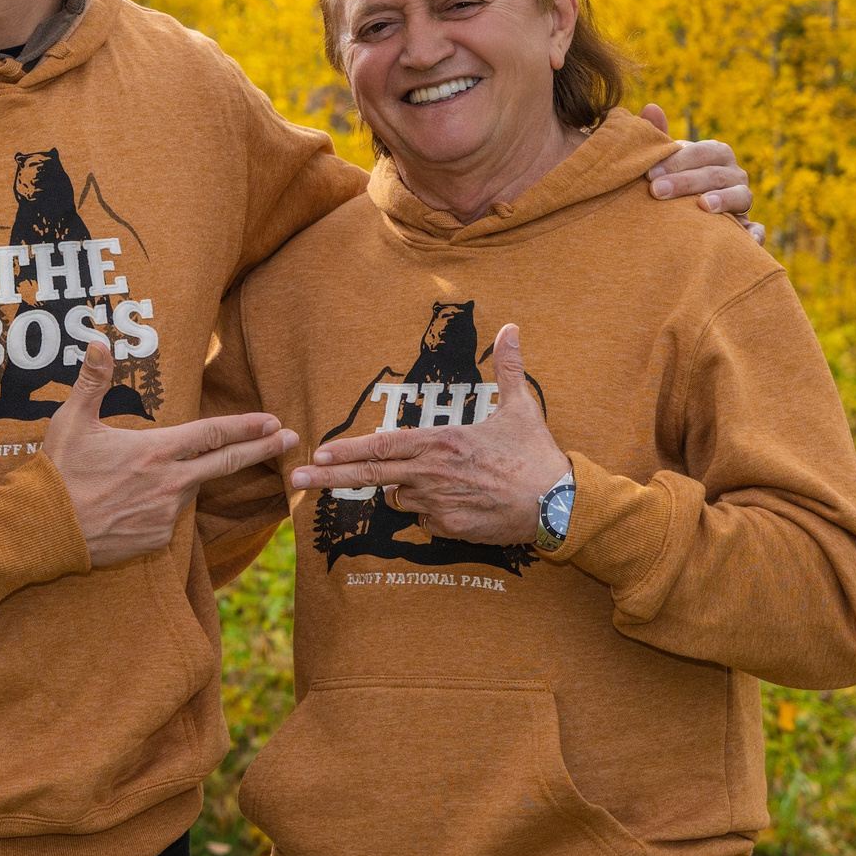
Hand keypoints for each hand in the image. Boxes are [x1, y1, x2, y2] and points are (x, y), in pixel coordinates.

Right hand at [46, 336, 297, 567]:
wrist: (42, 530)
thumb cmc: (57, 473)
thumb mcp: (72, 420)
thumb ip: (93, 381)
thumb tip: (98, 341)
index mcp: (155, 451)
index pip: (213, 434)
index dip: (246, 426)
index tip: (274, 421)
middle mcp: (169, 484)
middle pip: (225, 463)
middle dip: (262, 450)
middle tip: (290, 439)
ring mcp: (164, 515)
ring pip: (189, 491)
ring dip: (185, 481)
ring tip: (144, 478)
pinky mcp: (155, 540)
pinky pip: (168, 519)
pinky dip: (161, 507)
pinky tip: (132, 504)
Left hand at [289, 324, 563, 544]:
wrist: (560, 505)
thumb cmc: (537, 455)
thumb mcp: (521, 407)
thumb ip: (508, 367)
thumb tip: (511, 326)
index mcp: (442, 441)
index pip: (382, 446)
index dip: (346, 450)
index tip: (318, 453)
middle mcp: (432, 473)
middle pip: (370, 476)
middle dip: (328, 479)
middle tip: (295, 481)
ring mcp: (438, 504)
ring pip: (399, 499)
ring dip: (403, 492)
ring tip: (442, 482)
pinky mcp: (450, 529)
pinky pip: (425, 521)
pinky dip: (430, 513)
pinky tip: (459, 503)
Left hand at [641, 102, 763, 243]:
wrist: (690, 218)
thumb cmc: (675, 181)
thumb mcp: (667, 161)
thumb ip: (660, 139)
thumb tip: (650, 107)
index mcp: (716, 155)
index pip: (703, 152)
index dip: (678, 161)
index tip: (649, 174)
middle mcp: (734, 175)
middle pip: (717, 174)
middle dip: (687, 181)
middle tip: (656, 191)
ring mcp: (744, 201)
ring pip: (741, 197)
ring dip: (723, 200)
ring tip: (701, 206)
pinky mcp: (749, 229)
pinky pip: (757, 230)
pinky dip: (754, 234)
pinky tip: (744, 238)